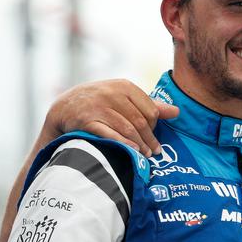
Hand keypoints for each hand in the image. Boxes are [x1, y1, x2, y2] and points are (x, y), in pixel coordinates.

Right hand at [42, 79, 178, 157]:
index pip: (150, 110)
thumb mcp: (123, 98)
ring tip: (146, 155)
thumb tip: (177, 112)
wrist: (64, 107)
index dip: (155, 126)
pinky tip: (133, 151)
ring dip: (139, 144)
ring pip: (127, 128)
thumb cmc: (100, 103)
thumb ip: (149, 105)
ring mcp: (98, 106)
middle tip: (155, 152)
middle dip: (150, 139)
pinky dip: (123, 143)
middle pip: (140, 121)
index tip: (155, 137)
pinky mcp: (87, 120)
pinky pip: (110, 134)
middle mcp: (111, 93)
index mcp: (124, 86)